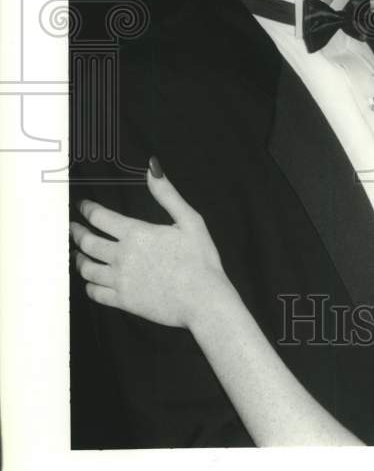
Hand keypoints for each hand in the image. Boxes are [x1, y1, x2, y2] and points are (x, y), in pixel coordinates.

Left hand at [71, 160, 225, 328]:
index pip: (101, 218)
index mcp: (137, 234)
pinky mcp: (123, 302)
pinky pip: (95, 293)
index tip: (83, 206)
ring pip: (87, 269)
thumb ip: (167, 194)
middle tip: (73, 228)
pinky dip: (89, 285)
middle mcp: (122, 257)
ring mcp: (120, 281)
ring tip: (78, 254)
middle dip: (77, 233)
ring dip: (79, 259)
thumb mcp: (190, 220)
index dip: (88, 209)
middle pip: (88, 242)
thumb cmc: (200, 259)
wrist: (203, 300)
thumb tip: (153, 168)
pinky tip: (91, 281)